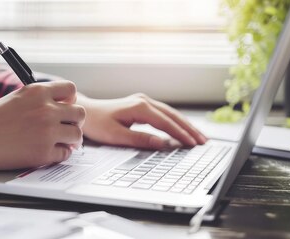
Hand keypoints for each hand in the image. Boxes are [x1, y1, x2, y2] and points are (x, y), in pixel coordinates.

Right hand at [0, 81, 84, 170]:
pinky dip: (58, 155)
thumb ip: (41, 101)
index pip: (71, 90)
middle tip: (64, 129)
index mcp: (38, 91)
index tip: (64, 109)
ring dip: (69, 139)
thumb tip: (67, 109)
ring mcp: (46, 132)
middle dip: (74, 122)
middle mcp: (46, 109)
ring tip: (57, 142)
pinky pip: (64, 154)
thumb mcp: (17, 99)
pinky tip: (45, 152)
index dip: (70, 101)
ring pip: (76, 135)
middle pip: (80, 113)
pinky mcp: (43, 153)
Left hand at [77, 93, 206, 149]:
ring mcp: (143, 101)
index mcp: (138, 107)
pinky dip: (175, 122)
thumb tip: (162, 144)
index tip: (193, 144)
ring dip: (185, 125)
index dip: (181, 134)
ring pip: (170, 113)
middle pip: (172, 115)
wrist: (86, 112)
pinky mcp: (142, 104)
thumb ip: (140, 139)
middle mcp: (143, 101)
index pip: (165, 123)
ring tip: (199, 137)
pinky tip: (183, 129)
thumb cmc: (97, 124)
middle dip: (189, 129)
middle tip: (204, 142)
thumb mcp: (116, 136)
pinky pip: (164, 113)